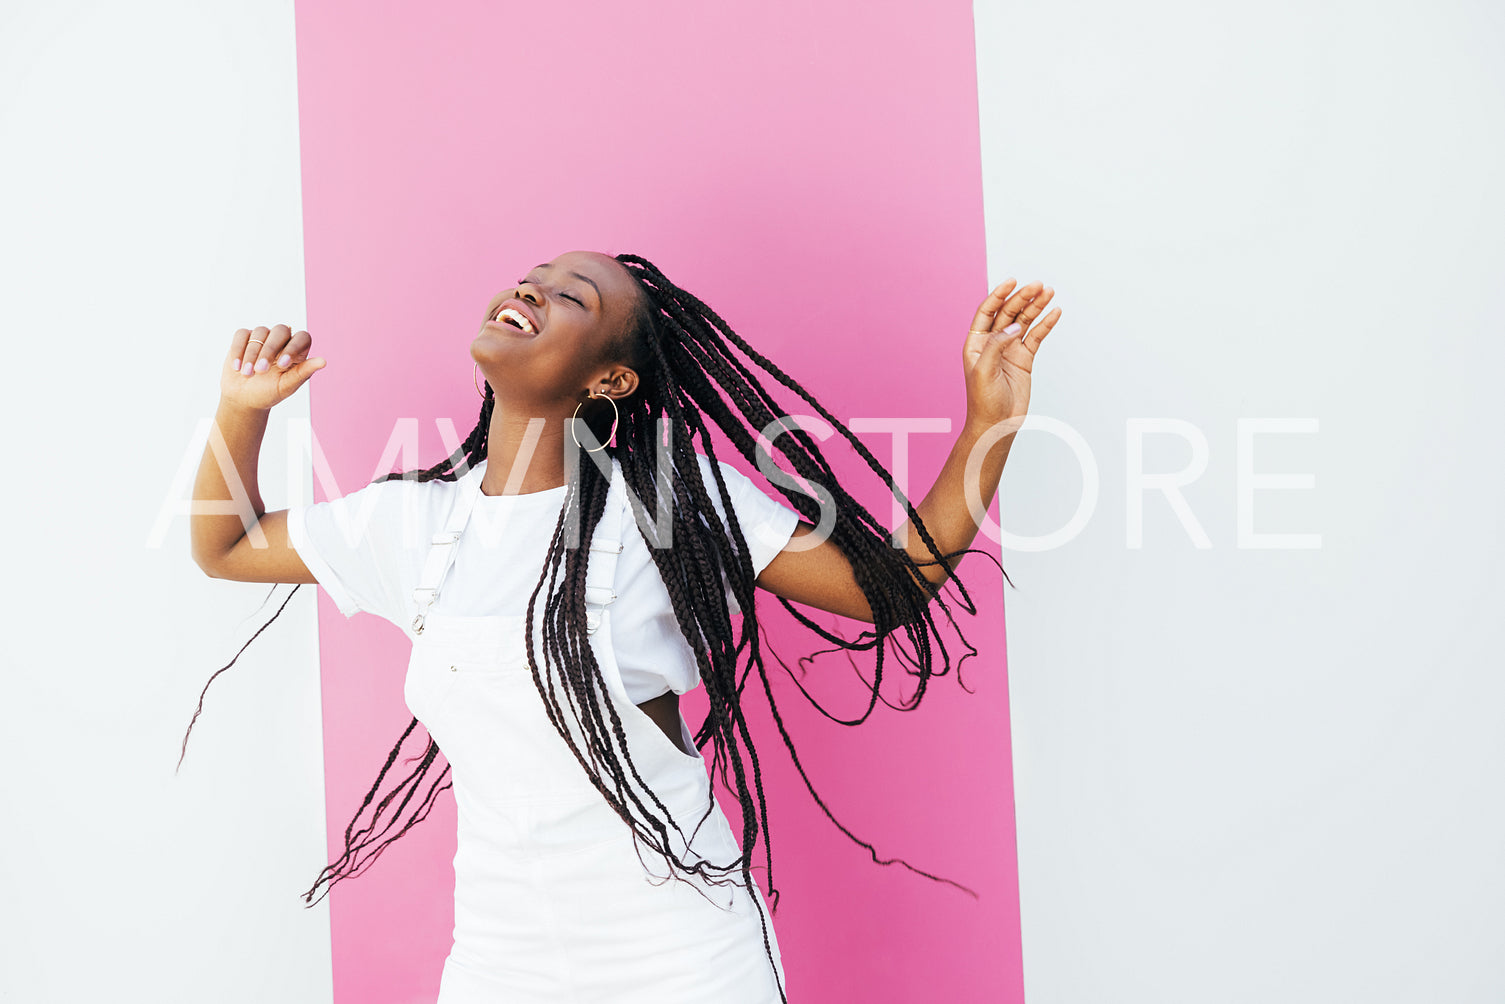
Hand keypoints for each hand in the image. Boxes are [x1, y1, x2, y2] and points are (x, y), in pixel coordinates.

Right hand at [220, 324, 325, 410]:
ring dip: (252, 354)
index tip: (282, 365)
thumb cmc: (269, 393)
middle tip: (260, 371)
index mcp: (297, 351)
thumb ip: (303, 372)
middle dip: (269, 350)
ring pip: (260, 332)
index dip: (293, 348)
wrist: (243, 398)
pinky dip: (238, 349)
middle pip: (281, 330)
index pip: (302, 337)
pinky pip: (242, 335)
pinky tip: (236, 367)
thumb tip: (323, 361)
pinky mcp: (244, 338)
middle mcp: (282, 340)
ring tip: (247, 374)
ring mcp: (263, 337)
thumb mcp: (287, 386)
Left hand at [961, 279, 1061, 431]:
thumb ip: (997, 345)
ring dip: (1036, 306)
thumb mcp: (984, 370)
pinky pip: (1037, 337)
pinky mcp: (1025, 359)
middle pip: (1009, 313)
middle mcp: (993, 342)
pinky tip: (1055, 312)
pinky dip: (1046, 324)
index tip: (1012, 281)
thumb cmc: (983, 401)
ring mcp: (1010, 349)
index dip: (998, 295)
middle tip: (1038, 286)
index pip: (988, 311)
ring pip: (1025, 321)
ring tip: (1049, 292)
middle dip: (1023, 298)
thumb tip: (1014, 327)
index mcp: (976, 342)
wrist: (996, 425)